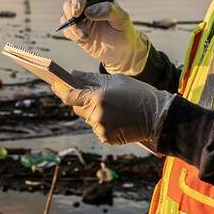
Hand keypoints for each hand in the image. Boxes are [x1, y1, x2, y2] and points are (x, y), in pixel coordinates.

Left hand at [52, 70, 172, 146]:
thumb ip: (92, 79)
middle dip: (81, 101)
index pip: (69, 95)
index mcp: (97, 97)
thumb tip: (73, 75)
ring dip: (94, 112)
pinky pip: (97, 129)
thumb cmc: (139, 94)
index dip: (59, 89)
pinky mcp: (106, 138)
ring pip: (88, 119)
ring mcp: (100, 128)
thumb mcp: (117, 80)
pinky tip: (117, 117)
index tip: (54, 83)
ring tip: (113, 106)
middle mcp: (96, 114)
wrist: (159, 117)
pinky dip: (103, 123)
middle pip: (77, 108)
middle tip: (91, 94)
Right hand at [60, 0, 150, 75]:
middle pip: (69, 3)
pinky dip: (74, 35)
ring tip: (87, 37)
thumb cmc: (124, 31)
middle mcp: (87, 5)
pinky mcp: (76, 30)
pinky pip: (66, 30)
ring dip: (74, 28)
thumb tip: (89, 11)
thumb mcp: (122, 19)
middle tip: (79, 24)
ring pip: (66, 17)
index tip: (78, 11)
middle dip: (72, 14)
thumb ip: (108, 11)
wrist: (121, 51)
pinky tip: (85, 40)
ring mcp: (80, 18)